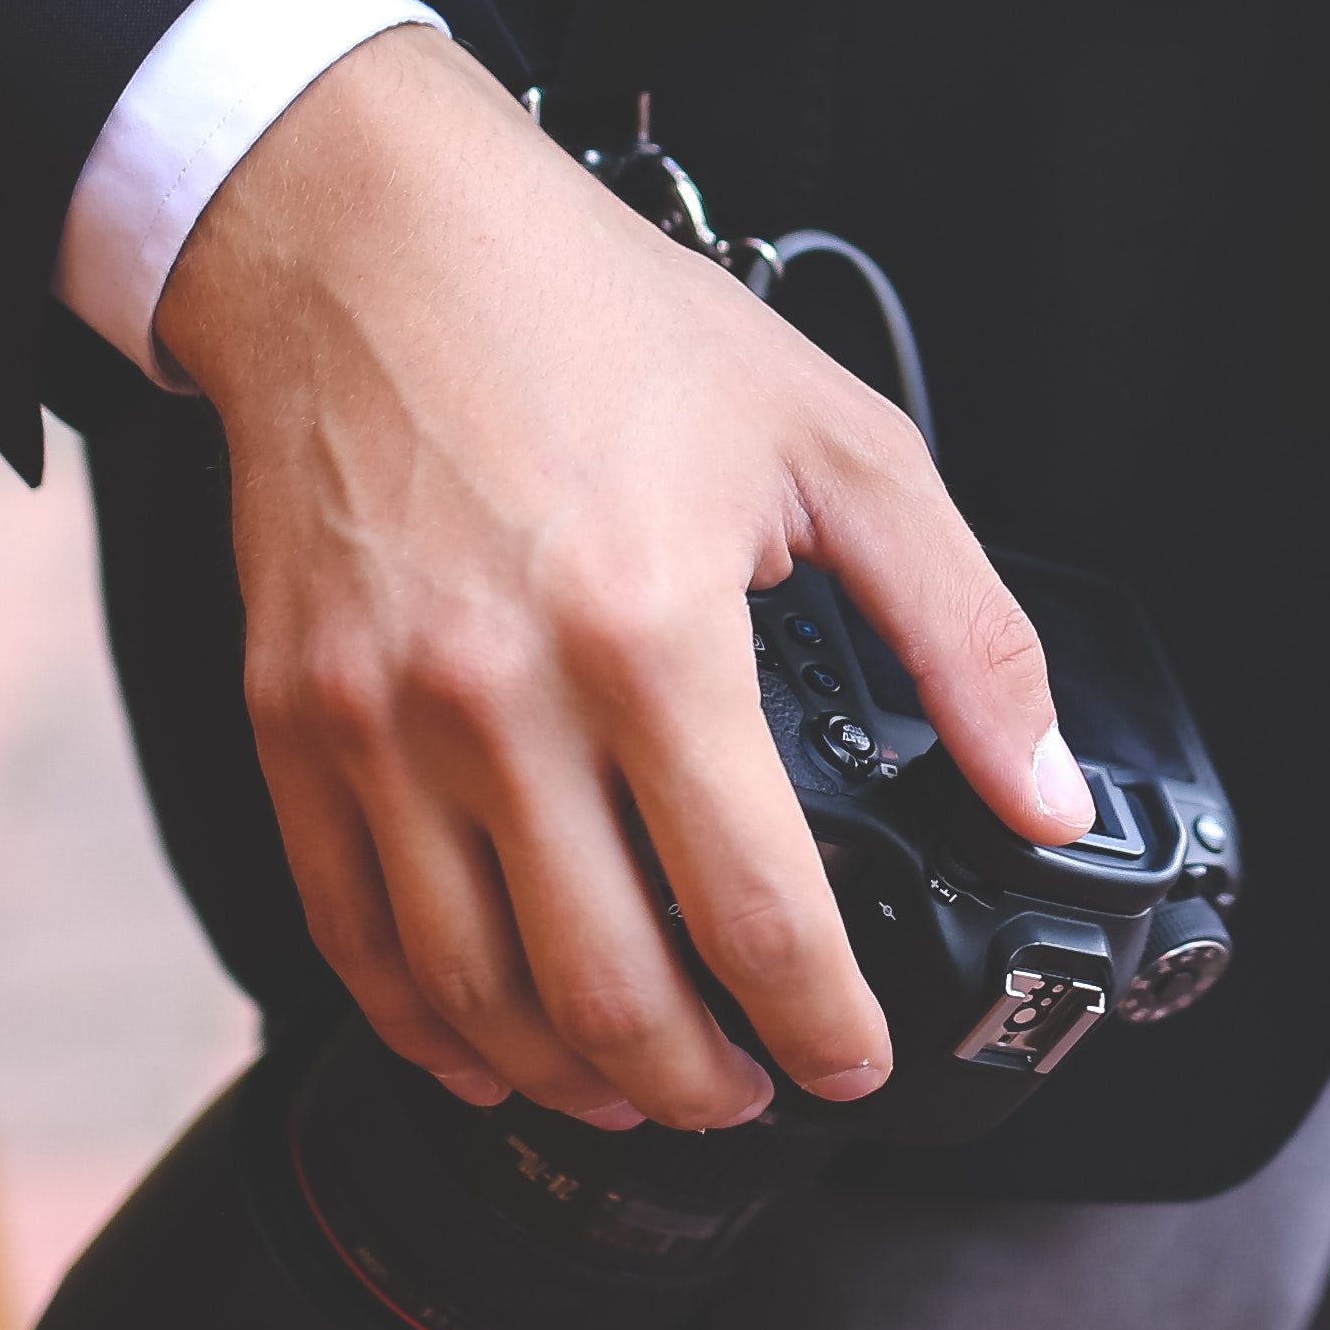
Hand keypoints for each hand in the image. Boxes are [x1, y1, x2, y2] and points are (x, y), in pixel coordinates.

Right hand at [154, 26, 1086, 1129]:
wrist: (366, 236)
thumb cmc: (597, 319)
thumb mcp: (838, 443)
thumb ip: (963, 632)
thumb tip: (1043, 793)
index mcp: (650, 630)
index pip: (755, 911)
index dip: (819, 1026)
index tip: (852, 1062)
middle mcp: (498, 698)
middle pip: (609, 987)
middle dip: (705, 1083)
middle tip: (757, 1093)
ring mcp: (373, 723)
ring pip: (472, 990)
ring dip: (572, 1078)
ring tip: (646, 1089)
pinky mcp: (286, 725)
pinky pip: (348, 933)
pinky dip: (423, 1026)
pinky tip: (489, 1051)